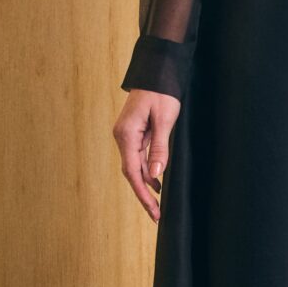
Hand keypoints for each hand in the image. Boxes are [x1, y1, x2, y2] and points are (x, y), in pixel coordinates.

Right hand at [115, 88, 180, 221]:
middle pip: (131, 173)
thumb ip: (159, 148)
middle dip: (144, 194)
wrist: (156, 71)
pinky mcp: (134, 132)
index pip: (132, 172)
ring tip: (158, 203)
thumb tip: (155, 174)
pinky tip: (157, 181)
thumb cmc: (161, 92)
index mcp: (126, 135)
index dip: (143, 194)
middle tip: (157, 215)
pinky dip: (147, 170)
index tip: (154, 211)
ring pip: (134, 166)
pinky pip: (138, 156)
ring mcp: (127, 135)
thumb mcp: (164, 120)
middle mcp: (122, 136)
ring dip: (146, 184)